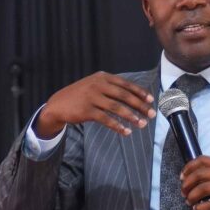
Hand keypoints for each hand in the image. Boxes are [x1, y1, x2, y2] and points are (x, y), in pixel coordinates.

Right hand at [34, 72, 155, 137]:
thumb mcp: (94, 85)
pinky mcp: (87, 111)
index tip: (151, 100)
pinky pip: (106, 119)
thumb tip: (134, 95)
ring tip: (142, 124)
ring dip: (131, 117)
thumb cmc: (81, 96)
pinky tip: (126, 131)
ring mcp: (92, 97)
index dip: (140, 92)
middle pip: (124, 96)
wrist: (58, 104)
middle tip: (151, 114)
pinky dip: (117, 126)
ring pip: (117, 108)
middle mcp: (98, 85)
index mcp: (102, 77)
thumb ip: (111, 87)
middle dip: (140, 105)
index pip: (125, 84)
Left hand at [179, 156, 209, 209]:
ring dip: (192, 196)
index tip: (181, 177)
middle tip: (183, 192)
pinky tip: (197, 209)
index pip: (201, 160)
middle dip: (187, 184)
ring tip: (189, 202)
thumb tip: (188, 177)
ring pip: (203, 188)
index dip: (188, 168)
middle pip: (200, 174)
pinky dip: (200, 208)